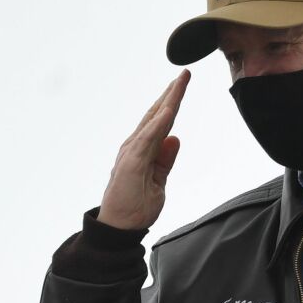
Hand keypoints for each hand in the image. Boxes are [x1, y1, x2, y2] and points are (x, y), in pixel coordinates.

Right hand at [97, 69, 189, 229]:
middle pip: (157, 115)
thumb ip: (165, 161)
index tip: (183, 85)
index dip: (173, 103)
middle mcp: (135, 146)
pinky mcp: (131, 162)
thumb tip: (175, 139)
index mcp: (144, 150)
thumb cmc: (135, 207)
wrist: (118, 228)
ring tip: (179, 83)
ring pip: (153, 121)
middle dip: (171, 94)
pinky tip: (169, 110)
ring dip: (167, 101)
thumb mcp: (158, 183)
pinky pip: (147, 138)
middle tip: (185, 74)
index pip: (162, 122)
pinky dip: (158, 124)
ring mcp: (132, 153)